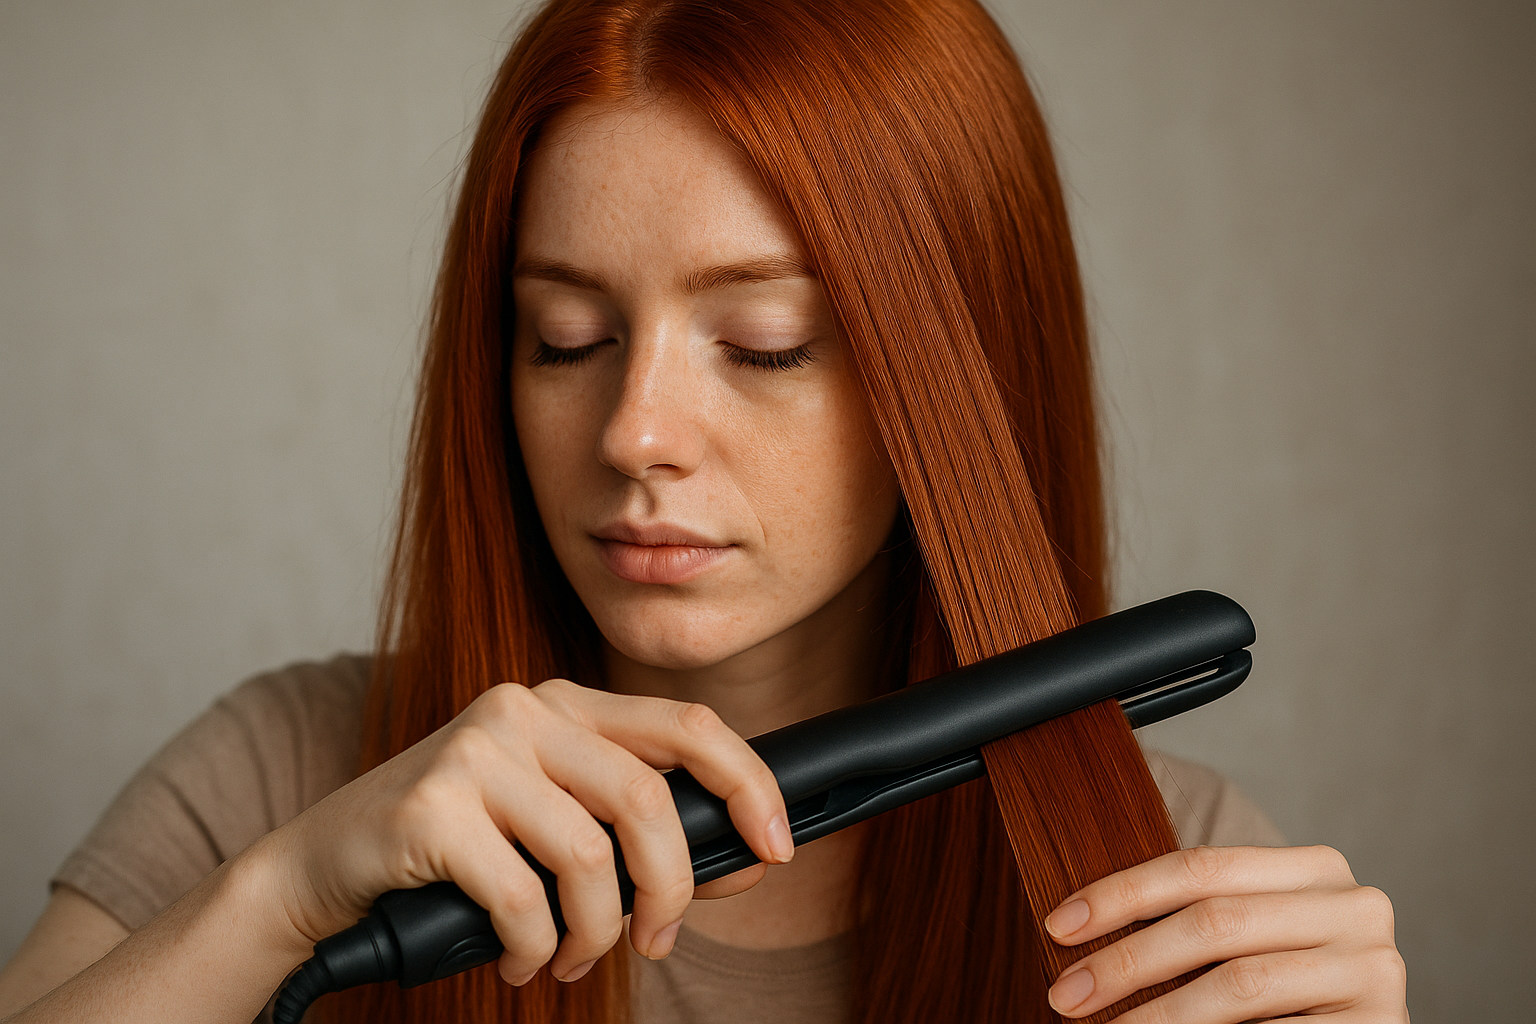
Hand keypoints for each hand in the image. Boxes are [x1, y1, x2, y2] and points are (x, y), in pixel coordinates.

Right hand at [252, 680, 789, 986]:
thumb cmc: (456, 853)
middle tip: (656, 940)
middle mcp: (524, 711)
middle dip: (670, 887)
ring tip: (570, 961)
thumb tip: (749, 856)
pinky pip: (523, 898)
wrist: (322, 868)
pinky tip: (519, 959)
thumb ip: (640, 834)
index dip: (749, 783)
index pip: (687, 724)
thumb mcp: (556, 826)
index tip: (778, 846)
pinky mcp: (431, 806)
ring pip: (589, 856)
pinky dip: (535, 948)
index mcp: (565, 706)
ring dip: (594, 933)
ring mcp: (474, 752)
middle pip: (647, 798)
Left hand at [1043, 845, 1408, 1022]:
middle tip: (1066, 993)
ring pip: (1240, 983)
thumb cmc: (1289, 989)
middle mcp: (1355, 907)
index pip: (1201, 866)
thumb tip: (1080, 931)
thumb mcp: (1251, 936)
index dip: (1122, 894)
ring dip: (1160, 1015)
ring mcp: (1374, 968)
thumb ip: (1196, 919)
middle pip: (1214, 923)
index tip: (1059, 925)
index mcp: (1316, 868)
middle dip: (1128, 960)